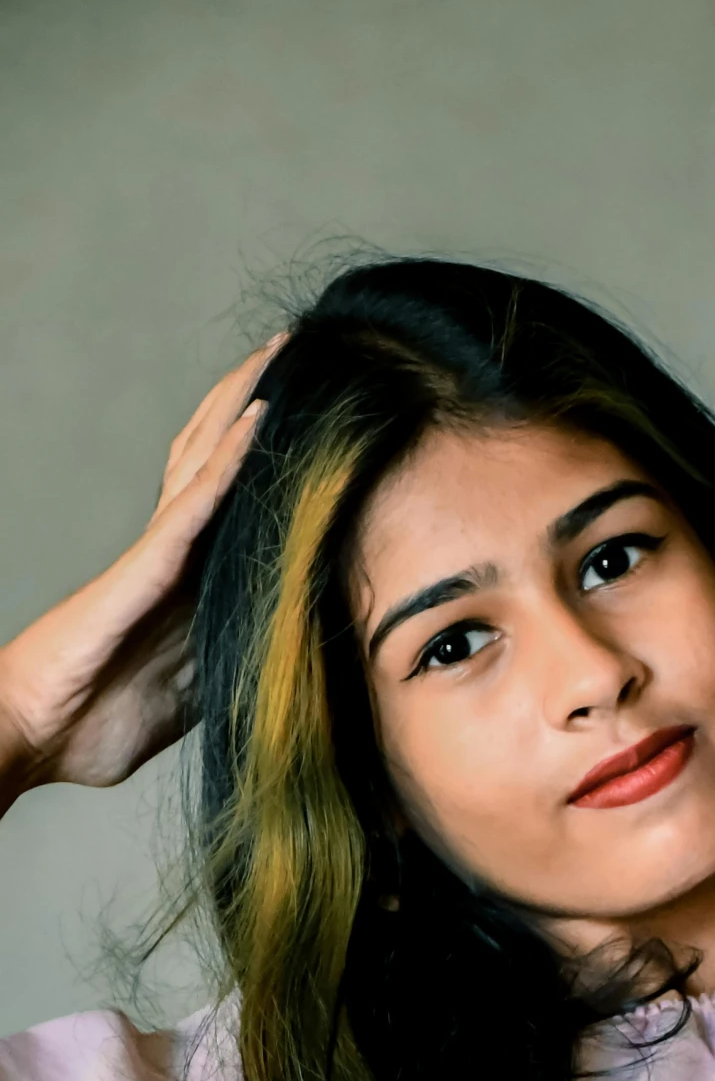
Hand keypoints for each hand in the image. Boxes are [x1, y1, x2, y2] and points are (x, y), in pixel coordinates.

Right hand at [0, 337, 282, 802]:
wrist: (36, 734)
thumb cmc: (99, 722)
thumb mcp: (193, 697)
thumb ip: (230, 667)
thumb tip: (286, 669)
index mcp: (186, 584)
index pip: (232, 502)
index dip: (264, 456)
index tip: (312, 418)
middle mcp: (173, 554)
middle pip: (216, 456)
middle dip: (254, 400)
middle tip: (298, 347)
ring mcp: (159, 555)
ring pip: (208, 458)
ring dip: (245, 402)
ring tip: (282, 350)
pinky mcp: (147, 566)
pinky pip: (196, 502)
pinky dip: (230, 460)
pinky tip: (260, 418)